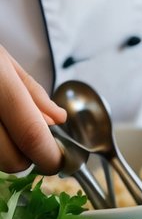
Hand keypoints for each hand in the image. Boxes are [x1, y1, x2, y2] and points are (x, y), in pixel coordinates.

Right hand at [0, 47, 65, 172]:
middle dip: (26, 157)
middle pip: (11, 159)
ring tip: (3, 126)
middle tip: (29, 141)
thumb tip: (57, 120)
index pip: (31, 133)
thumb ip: (31, 91)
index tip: (59, 160)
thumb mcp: (2, 59)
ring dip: (4, 154)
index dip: (50, 155)